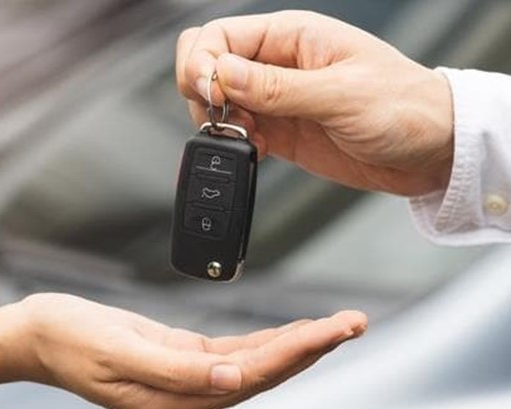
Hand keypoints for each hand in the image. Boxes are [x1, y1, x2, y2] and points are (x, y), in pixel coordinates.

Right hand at [0, 293, 365, 408]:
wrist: (39, 334)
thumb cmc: (69, 338)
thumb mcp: (118, 350)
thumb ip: (177, 369)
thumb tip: (235, 380)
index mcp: (172, 401)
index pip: (251, 377)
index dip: (296, 352)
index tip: (333, 330)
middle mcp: (185, 397)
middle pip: (263, 373)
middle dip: (311, 348)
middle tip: (353, 323)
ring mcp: (184, 380)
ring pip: (254, 364)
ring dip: (296, 344)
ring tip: (335, 326)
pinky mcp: (180, 359)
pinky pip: (233, 352)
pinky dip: (265, 341)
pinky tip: (291, 332)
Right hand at [177, 11, 454, 196]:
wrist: (431, 150)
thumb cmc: (404, 107)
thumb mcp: (341, 94)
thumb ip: (278, 88)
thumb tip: (222, 74)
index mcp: (292, 37)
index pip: (221, 35)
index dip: (203, 62)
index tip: (210, 94)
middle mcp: (278, 65)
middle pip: (210, 64)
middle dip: (201, 89)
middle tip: (219, 115)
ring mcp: (277, 100)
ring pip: (218, 101)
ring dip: (217, 121)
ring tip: (248, 136)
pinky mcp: (281, 132)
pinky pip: (239, 132)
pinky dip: (235, 143)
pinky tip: (255, 150)